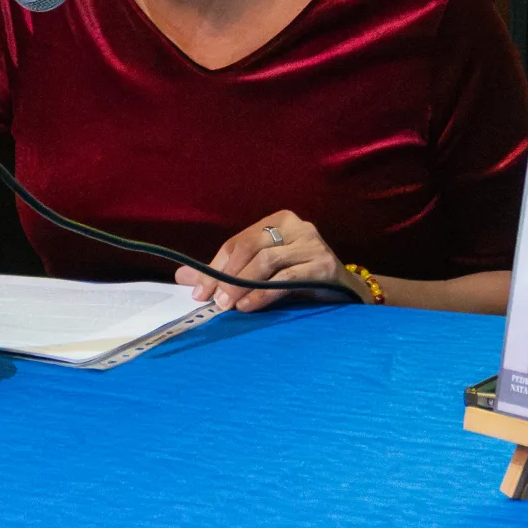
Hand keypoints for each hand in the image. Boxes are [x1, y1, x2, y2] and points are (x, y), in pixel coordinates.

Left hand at [178, 212, 362, 312]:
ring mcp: (312, 243)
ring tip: (229, 306)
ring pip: (267, 261)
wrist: (345, 293)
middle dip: (226, 275)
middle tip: (212, 301)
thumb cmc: (299, 279)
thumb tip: (182, 277)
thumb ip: (224, 271)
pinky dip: (264, 293)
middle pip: (250, 247)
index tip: (198, 292)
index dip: (214, 267)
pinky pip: (287, 278)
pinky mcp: (323, 265)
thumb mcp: (260, 272)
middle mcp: (297, 226)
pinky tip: (249, 306)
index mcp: (278, 220)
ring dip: (243, 285)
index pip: (237, 241)